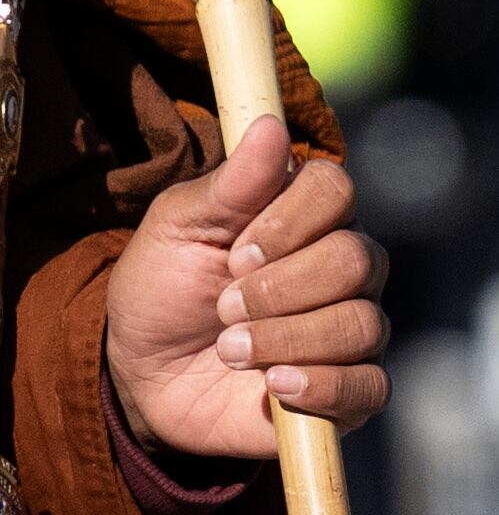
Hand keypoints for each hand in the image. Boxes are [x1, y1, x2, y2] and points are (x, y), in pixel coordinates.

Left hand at [105, 115, 389, 457]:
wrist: (143, 371)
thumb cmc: (162, 288)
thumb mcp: (177, 229)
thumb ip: (229, 186)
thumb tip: (271, 126)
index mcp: (301, 217)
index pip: (336, 190)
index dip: (288, 222)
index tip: (234, 251)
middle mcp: (340, 268)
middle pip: (357, 259)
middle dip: (279, 288)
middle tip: (222, 305)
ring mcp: (350, 328)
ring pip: (362, 323)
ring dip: (284, 338)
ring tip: (229, 348)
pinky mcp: (350, 388)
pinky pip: (370, 386)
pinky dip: (320, 384)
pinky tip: (273, 383)